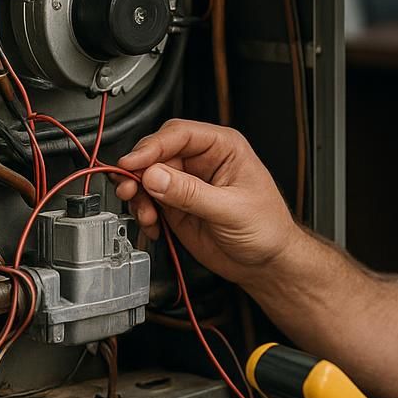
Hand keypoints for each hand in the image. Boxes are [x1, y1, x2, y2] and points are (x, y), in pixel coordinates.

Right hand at [113, 120, 300, 283]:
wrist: (267, 263)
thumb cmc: (267, 228)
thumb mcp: (230, 209)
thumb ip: (190, 193)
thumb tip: (155, 175)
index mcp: (223, 147)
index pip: (179, 135)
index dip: (152, 147)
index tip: (132, 164)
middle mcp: (202, 161)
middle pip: (156, 153)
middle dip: (139, 172)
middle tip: (130, 190)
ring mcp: (187, 183)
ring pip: (147, 177)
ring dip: (138, 195)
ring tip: (146, 215)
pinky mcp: (177, 206)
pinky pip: (148, 201)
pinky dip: (144, 213)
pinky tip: (153, 226)